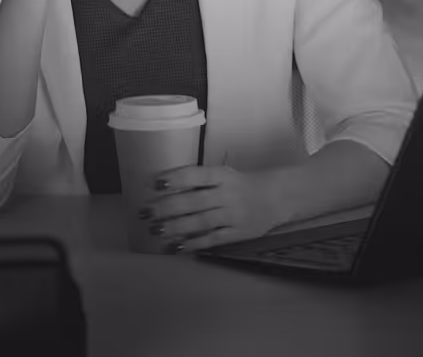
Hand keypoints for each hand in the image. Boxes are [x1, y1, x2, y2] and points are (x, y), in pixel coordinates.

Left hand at [139, 165, 280, 252]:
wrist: (276, 197)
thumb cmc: (241, 184)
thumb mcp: (224, 175)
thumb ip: (200, 181)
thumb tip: (166, 188)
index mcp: (223, 176)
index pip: (196, 176)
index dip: (175, 179)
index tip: (155, 184)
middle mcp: (227, 194)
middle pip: (194, 202)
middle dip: (167, 208)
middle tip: (146, 213)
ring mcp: (233, 215)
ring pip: (201, 222)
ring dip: (176, 227)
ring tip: (156, 230)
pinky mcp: (238, 233)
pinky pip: (213, 239)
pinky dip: (194, 244)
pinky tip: (178, 247)